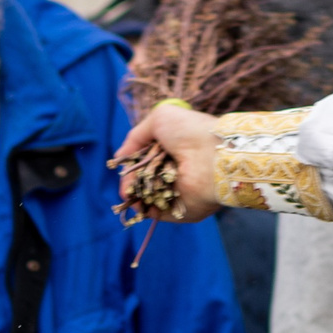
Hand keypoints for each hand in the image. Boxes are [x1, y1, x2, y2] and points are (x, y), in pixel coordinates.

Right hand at [112, 104, 224, 221]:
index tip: (123, 166)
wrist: (213, 155)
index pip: (146, 160)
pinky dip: (143, 208)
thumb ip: (136, 136)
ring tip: (128, 191)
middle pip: (143, 179)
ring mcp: (178, 192)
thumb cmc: (190, 132)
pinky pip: (157, 212)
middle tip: (125, 183)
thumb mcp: (160, 119)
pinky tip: (136, 202)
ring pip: (147, 196)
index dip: (132, 164)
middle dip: (130, 181)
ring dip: (134, 194)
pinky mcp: (180, 210)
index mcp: (173, 150)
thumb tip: (120, 156)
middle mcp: (175, 171)